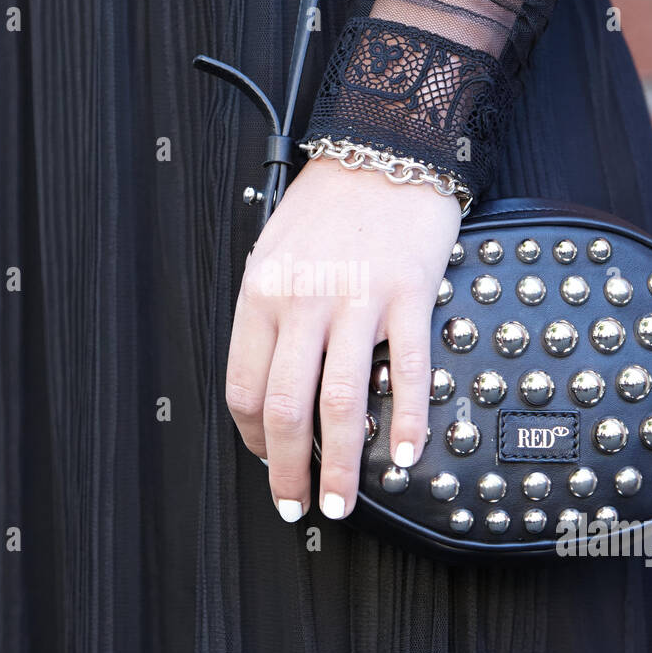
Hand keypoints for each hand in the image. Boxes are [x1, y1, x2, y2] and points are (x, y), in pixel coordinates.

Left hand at [226, 158, 460, 520]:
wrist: (386, 147)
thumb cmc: (329, 202)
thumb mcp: (273, 252)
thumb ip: (269, 315)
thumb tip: (272, 382)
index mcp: (261, 293)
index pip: (244, 386)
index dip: (251, 439)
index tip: (266, 464)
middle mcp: (303, 301)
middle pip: (286, 407)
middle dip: (289, 471)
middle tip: (299, 505)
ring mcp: (356, 299)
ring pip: (341, 402)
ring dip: (341, 465)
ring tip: (344, 501)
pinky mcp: (407, 294)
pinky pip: (406, 370)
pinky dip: (408, 420)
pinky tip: (408, 451)